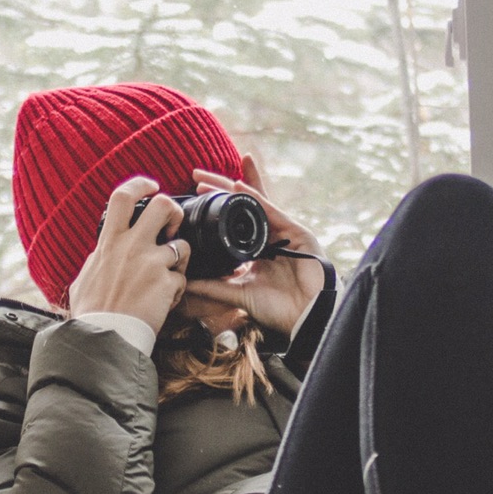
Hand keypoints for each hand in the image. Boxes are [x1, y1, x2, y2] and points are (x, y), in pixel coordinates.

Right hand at [68, 176, 190, 331]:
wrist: (103, 339)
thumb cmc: (91, 313)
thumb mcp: (84, 278)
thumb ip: (96, 260)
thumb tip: (98, 253)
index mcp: (109, 242)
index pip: (123, 197)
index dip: (140, 184)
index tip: (152, 186)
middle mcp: (132, 247)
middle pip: (163, 205)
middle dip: (174, 210)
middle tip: (172, 225)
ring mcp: (151, 264)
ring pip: (182, 243)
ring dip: (180, 257)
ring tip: (170, 274)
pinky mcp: (166, 284)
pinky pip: (182, 280)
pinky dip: (176, 290)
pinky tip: (165, 302)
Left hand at [182, 153, 327, 337]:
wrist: (306, 318)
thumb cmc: (279, 308)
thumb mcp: (238, 294)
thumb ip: (213, 286)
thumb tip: (186, 282)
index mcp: (255, 248)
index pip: (233, 220)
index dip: (216, 207)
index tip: (193, 196)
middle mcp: (268, 235)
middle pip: (241, 205)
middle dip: (219, 188)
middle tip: (195, 175)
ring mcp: (283, 231)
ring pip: (254, 201)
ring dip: (231, 187)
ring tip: (208, 177)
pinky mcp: (297, 231)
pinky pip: (272, 210)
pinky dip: (255, 197)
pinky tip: (239, 186)